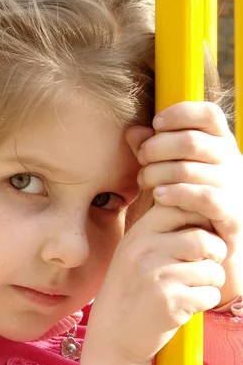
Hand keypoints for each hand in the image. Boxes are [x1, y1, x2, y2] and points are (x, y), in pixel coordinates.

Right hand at [80, 203, 226, 364]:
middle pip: (206, 239)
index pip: (183, 208)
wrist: (113, 337)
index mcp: (139, 233)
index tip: (197, 242)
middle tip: (203, 267)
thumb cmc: (131, 292)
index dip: (201, 223)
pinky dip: (205, 302)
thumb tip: (205, 212)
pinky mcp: (170, 302)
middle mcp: (146, 250)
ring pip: (213, 269)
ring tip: (192, 289)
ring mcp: (157, 276)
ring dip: (211, 282)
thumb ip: (162, 231)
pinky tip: (186, 306)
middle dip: (215, 255)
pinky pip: (210, 295)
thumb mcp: (135, 253)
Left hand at [127, 101, 242, 307]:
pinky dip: (177, 193)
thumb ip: (152, 152)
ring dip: (160, 172)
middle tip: (141, 159)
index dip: (181, 112)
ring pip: (192, 168)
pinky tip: (158, 196)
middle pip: (192, 140)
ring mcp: (234, 187)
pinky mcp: (231, 213)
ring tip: (144, 181)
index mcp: (219, 145)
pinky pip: (203, 196)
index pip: (208, 114)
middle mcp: (232, 161)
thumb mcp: (166, 176)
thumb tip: (132, 131)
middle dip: (158, 148)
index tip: (156, 123)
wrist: (207, 251)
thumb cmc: (183, 209)